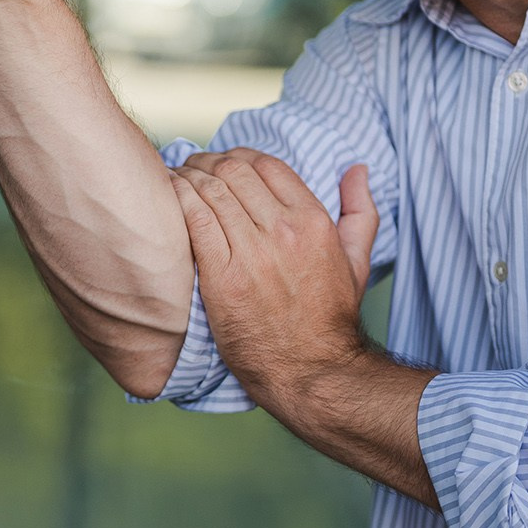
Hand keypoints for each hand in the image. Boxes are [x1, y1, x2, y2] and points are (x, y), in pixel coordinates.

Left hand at [169, 150, 377, 407]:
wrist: (309, 370)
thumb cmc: (330, 319)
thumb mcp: (357, 262)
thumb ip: (360, 211)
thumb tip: (357, 169)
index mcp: (313, 221)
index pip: (267, 165)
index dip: (239, 156)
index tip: (224, 162)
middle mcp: (283, 231)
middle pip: (234, 171)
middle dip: (208, 161)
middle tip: (193, 165)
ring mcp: (251, 253)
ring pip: (210, 190)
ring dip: (188, 176)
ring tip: (177, 177)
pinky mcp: (221, 277)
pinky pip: (193, 220)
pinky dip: (177, 198)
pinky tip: (167, 195)